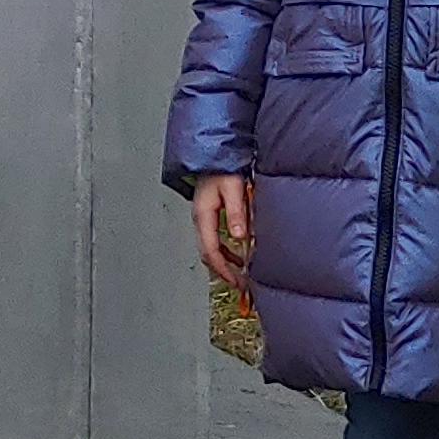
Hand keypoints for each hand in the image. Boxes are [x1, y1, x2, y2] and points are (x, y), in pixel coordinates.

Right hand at [190, 174, 251, 290]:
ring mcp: (202, 217)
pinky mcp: (208, 215)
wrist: (215, 154)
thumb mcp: (233, 188)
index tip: (235, 280)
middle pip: (207, 253)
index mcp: (203, 214)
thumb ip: (236, 212)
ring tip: (239, 274)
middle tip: (239, 284)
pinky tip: (236, 255)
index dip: (223, 268)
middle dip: (222, 271)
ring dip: (223, 263)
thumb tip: (238, 236)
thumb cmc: (223, 167)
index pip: (210, 249)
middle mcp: (199, 218)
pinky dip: (224, 251)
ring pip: (209, 248)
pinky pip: (213, 240)